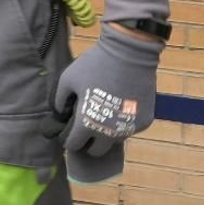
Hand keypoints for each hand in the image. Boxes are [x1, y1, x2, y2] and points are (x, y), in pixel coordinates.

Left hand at [53, 23, 163, 177]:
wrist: (130, 53)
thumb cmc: (94, 65)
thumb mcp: (67, 79)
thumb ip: (59, 101)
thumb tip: (59, 115)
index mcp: (87, 123)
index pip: (74, 145)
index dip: (69, 139)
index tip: (70, 132)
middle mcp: (109, 132)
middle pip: (96, 151)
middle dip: (89, 143)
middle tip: (87, 127)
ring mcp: (129, 128)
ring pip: (114, 140)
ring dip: (107, 133)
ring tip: (104, 114)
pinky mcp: (144, 121)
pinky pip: (129, 128)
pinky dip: (123, 122)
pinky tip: (120, 105)